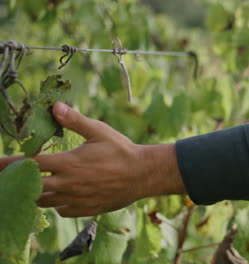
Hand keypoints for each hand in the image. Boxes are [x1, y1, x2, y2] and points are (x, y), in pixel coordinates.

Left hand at [0, 102, 185, 216]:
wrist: (143, 174)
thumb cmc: (122, 150)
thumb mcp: (99, 131)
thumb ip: (75, 120)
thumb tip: (55, 107)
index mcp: (68, 164)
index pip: (29, 164)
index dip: (9, 164)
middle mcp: (68, 184)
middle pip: (32, 187)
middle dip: (19, 182)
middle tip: (12, 178)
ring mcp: (77, 199)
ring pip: (45, 202)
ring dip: (36, 193)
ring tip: (35, 186)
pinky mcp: (86, 209)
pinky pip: (62, 211)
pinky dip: (56, 204)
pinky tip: (60, 196)